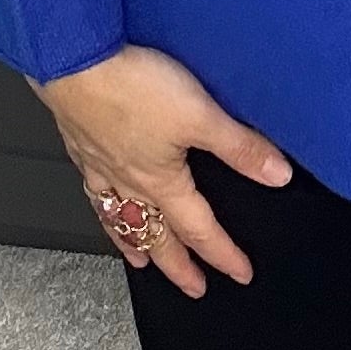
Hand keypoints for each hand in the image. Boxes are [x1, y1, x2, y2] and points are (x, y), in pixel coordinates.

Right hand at [28, 44, 292, 296]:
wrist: (72, 63)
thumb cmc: (130, 87)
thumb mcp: (200, 115)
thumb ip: (240, 147)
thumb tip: (278, 175)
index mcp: (161, 180)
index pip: (200, 229)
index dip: (223, 254)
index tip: (239, 273)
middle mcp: (128, 182)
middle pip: (157, 235)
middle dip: (177, 265)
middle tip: (192, 287)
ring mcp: (101, 166)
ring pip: (120, 218)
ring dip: (135, 243)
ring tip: (140, 260)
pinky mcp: (81, 145)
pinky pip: (92, 192)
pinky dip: (101, 208)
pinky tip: (101, 201)